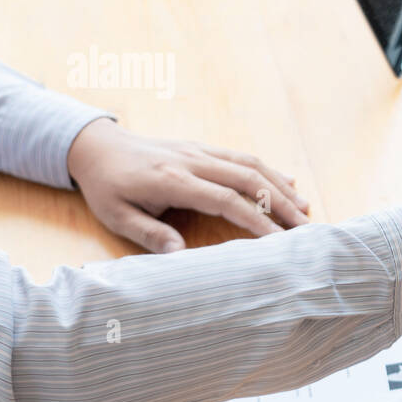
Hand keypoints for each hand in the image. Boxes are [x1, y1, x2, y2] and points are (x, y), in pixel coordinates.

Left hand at [67, 118, 309, 252]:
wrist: (97, 146)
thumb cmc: (107, 185)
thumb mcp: (116, 215)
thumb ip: (149, 234)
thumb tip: (180, 255)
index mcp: (174, 181)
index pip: (226, 200)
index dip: (256, 220)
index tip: (277, 241)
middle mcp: (194, 161)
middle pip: (249, 179)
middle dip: (281, 204)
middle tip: (304, 227)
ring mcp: (201, 151)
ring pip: (251, 165)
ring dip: (281, 186)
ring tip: (305, 208)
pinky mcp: (203, 148)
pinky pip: (243, 156)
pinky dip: (269, 171)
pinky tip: (288, 183)